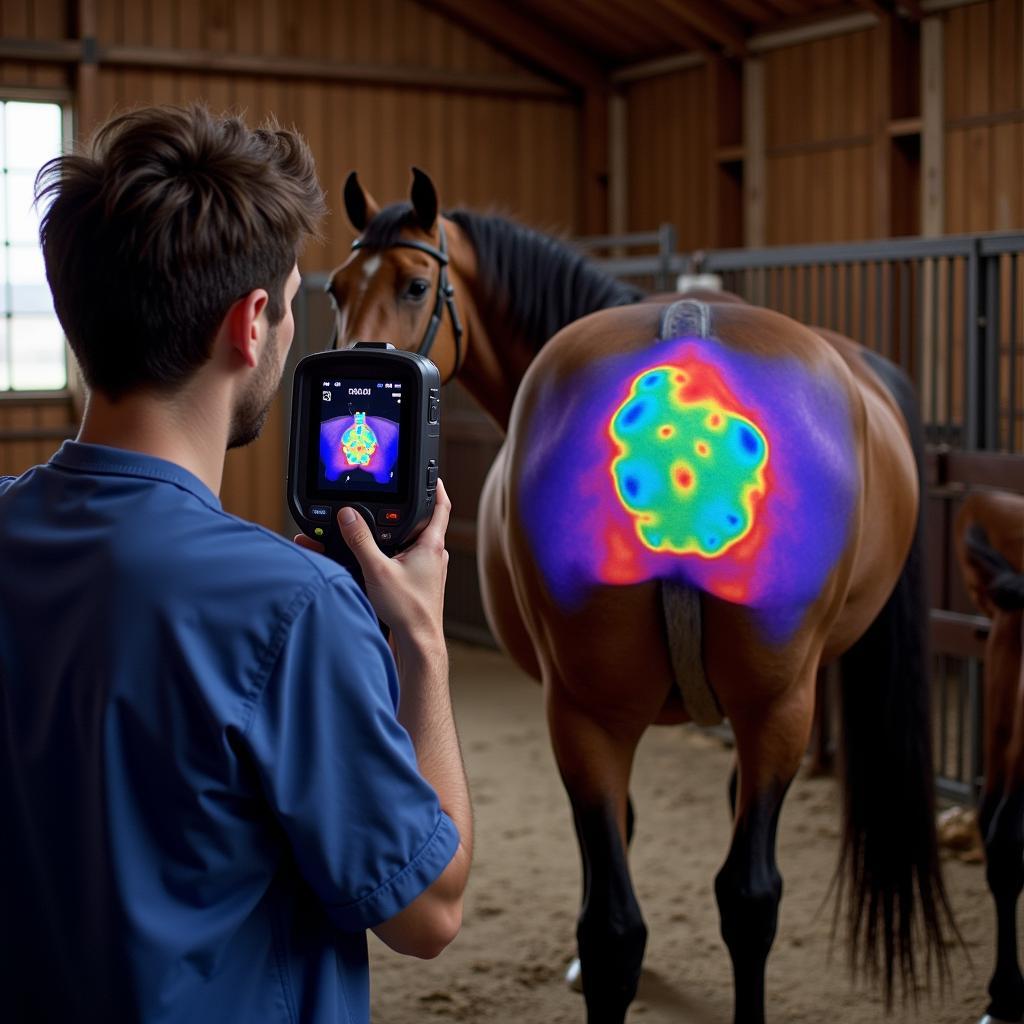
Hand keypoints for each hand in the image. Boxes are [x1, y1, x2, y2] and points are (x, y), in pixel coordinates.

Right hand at [295, 480, 450, 651]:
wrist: (418, 643)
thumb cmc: (408, 611)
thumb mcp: (378, 571)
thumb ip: (360, 541)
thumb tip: (348, 515)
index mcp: (431, 545)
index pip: (440, 506)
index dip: (437, 487)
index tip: (431, 474)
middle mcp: (434, 555)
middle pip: (421, 522)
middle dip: (402, 512)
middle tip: (390, 500)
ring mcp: (429, 570)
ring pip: (411, 542)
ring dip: (394, 535)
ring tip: (374, 530)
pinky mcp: (420, 583)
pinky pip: (406, 560)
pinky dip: (392, 554)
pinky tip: (376, 559)